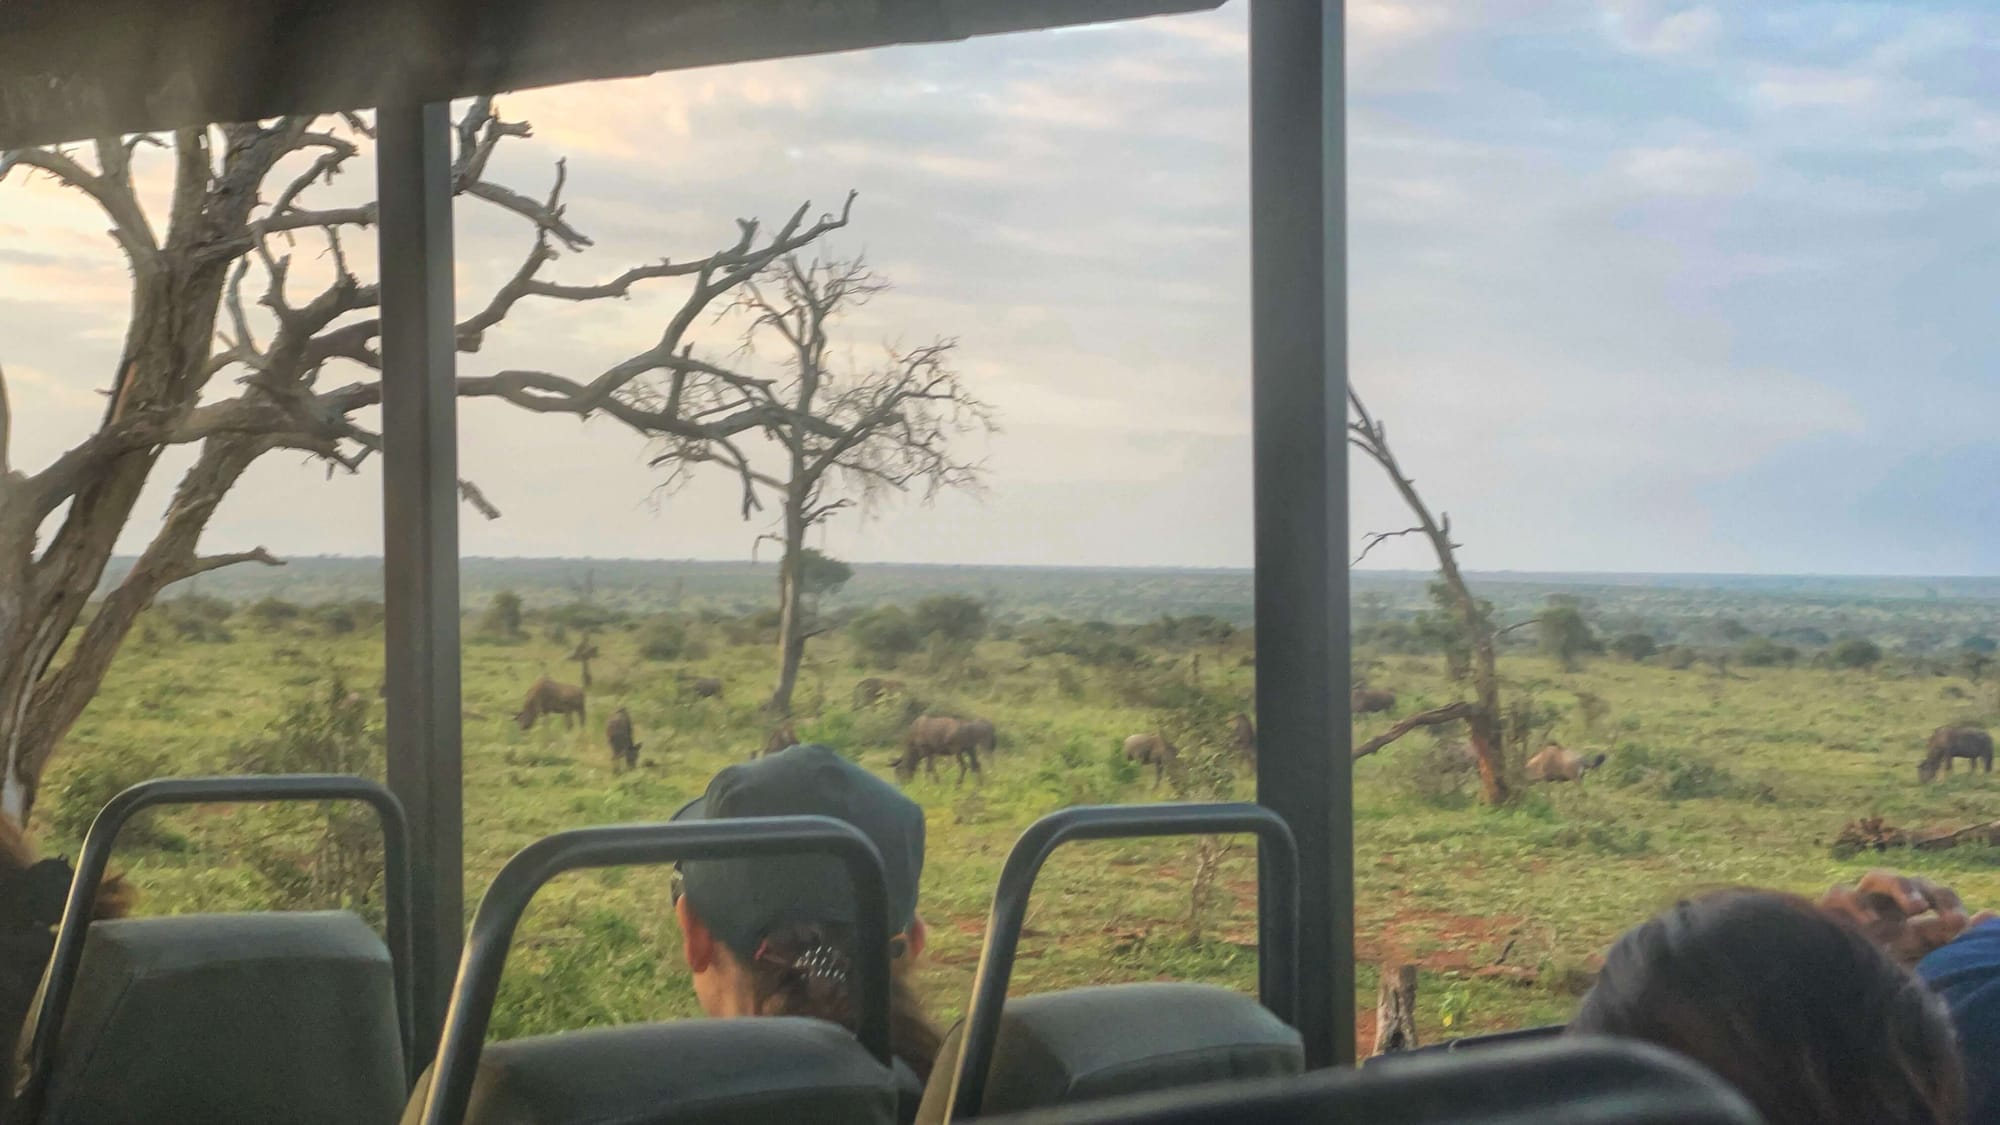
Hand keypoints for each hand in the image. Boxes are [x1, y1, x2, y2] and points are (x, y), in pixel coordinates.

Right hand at [1818, 869, 1994, 964]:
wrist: (1840, 994)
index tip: (1960, 925)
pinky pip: (1842, 895)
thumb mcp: (1927, 958)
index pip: (1937, 896)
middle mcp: (1888, 904)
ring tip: (1914, 909)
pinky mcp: (1830, 910)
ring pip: (1877, 879)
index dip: (1949, 905)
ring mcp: (1859, 904)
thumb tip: (1991, 915)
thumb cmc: (1886, 974)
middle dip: (1923, 890)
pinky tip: (1872, 924)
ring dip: (1898, 888)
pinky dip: (1856, 905)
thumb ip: (1954, 939)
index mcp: (1913, 915)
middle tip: (1934, 909)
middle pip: (1908, 880)